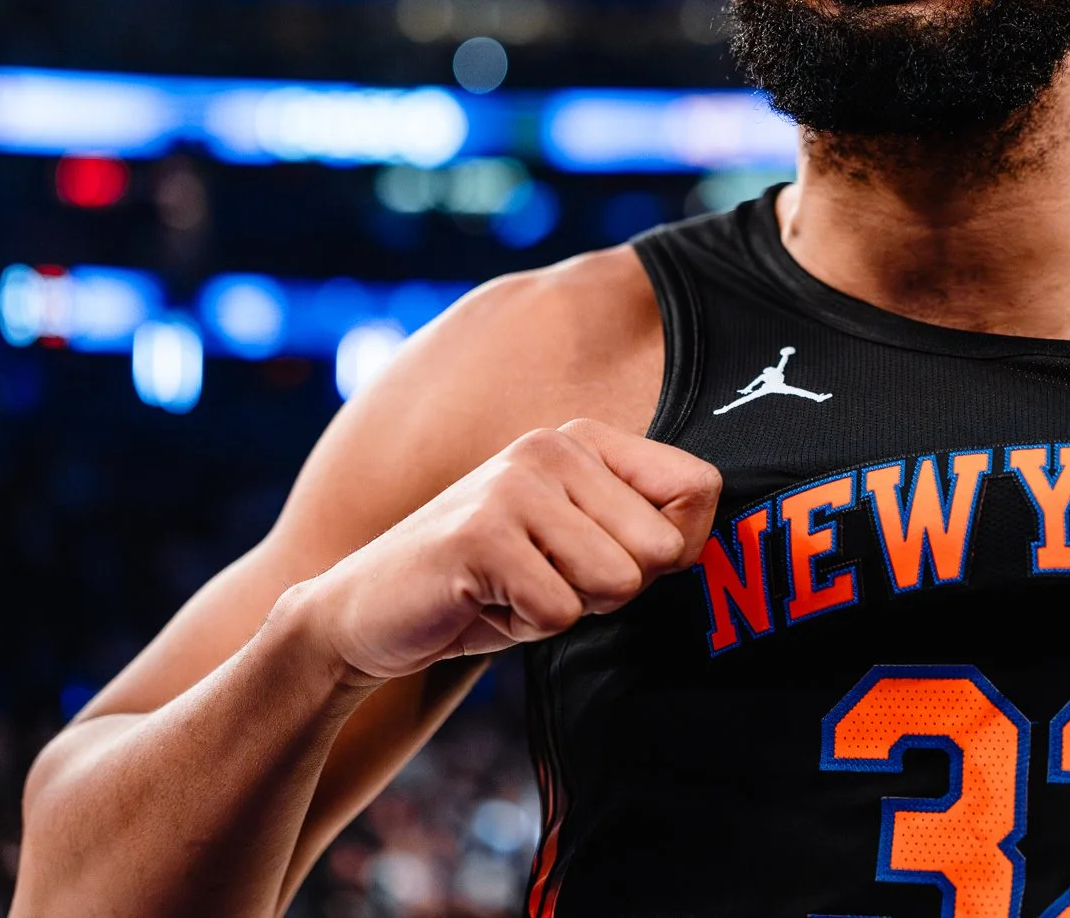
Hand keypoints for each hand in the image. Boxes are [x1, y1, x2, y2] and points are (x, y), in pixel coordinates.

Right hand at [291, 420, 720, 683]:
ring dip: (568, 610)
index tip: (617, 562)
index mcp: (585, 440)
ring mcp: (515, 484)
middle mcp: (553, 446)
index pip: (700, 488)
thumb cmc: (489, 586)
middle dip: (612, 592)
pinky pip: (561, 611)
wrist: (365, 615)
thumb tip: (704, 545)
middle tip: (546, 581)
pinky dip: (526, 628)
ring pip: (618, 582)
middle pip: (663, 550)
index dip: (677, 551)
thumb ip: (639, 533)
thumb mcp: (576, 547)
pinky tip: (483, 604)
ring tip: (514, 589)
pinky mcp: (482, 534)